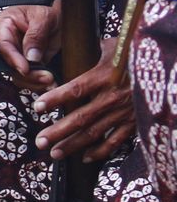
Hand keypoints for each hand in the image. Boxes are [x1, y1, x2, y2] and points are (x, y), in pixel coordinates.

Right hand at [0, 2, 60, 92]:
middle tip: (47, 78)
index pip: (3, 45)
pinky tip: (52, 84)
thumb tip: (31, 57)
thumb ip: (36, 35)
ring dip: (34, 82)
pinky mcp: (28, 65)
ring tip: (52, 81)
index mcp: (4, 25)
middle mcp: (7, 43)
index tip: (25, 70)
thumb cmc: (48, 10)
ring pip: (18, 76)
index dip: (13, 59)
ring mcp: (17, 55)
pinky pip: (29, 79)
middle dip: (28, 75)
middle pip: (9, 65)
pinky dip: (39, 84)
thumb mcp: (44, 18)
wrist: (60, 16)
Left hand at [33, 38, 136, 161]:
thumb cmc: (135, 54)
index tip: (37, 107)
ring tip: (55, 154)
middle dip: (59, 132)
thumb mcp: (112, 46)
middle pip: (81, 118)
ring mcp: (124, 113)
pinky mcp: (134, 124)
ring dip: (73, 145)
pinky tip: (84, 158)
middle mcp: (112, 98)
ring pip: (94, 133)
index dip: (55, 99)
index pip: (75, 90)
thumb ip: (90, 50)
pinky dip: (100, 151)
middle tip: (40, 141)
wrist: (164, 71)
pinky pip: (116, 141)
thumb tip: (72, 44)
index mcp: (104, 76)